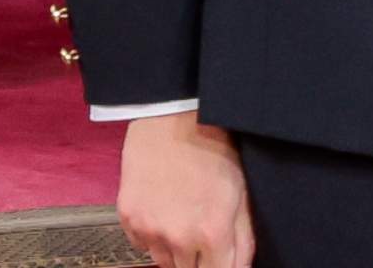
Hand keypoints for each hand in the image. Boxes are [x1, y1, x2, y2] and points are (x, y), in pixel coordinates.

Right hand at [117, 110, 253, 267]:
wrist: (173, 118)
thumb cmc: (214, 149)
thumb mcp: (241, 190)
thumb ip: (243, 238)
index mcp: (213, 231)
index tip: (219, 256)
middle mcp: (179, 239)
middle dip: (199, 259)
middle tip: (202, 229)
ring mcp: (150, 231)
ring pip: (164, 261)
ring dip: (175, 248)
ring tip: (183, 212)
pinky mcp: (129, 221)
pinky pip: (143, 245)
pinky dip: (153, 235)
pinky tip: (164, 206)